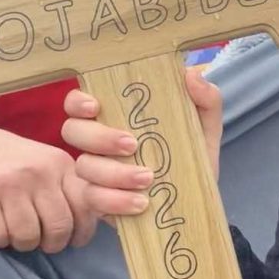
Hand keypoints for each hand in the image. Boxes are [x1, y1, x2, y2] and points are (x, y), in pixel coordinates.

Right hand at [0, 125, 97, 251]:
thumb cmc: (13, 160)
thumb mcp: (46, 164)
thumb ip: (69, 187)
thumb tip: (102, 220)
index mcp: (59, 164)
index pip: (86, 207)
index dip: (84, 232)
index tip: (76, 240)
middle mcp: (38, 173)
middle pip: (59, 227)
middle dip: (53, 244)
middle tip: (46, 242)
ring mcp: (9, 185)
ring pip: (29, 236)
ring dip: (25, 244)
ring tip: (20, 234)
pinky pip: (0, 236)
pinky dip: (1, 240)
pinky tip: (0, 227)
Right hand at [62, 68, 223, 216]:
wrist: (197, 203)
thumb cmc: (192, 157)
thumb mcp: (205, 128)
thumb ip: (205, 101)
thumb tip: (192, 76)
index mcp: (116, 117)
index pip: (79, 103)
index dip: (78, 102)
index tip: (96, 106)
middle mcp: (97, 143)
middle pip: (72, 131)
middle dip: (100, 137)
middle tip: (133, 144)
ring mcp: (95, 173)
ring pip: (83, 166)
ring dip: (114, 172)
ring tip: (148, 178)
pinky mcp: (99, 201)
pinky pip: (92, 199)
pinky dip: (115, 200)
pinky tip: (141, 202)